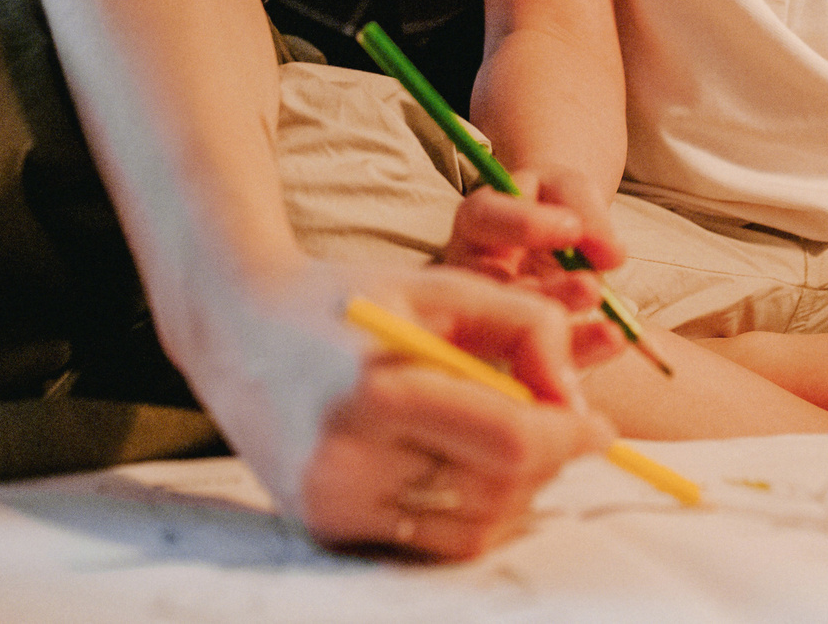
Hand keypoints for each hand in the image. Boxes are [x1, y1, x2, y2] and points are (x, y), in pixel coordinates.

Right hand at [194, 260, 616, 559]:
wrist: (231, 325)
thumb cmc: (342, 298)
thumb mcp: (436, 286)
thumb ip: (523, 325)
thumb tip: (576, 398)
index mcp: (374, 391)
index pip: (506, 439)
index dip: (566, 436)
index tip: (596, 423)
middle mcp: (345, 459)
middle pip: (495, 490)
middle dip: (548, 464)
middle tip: (566, 433)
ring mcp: (330, 502)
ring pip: (469, 527)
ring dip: (516, 494)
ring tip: (520, 447)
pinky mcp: (322, 526)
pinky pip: (427, 542)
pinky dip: (470, 513)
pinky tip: (474, 469)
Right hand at [441, 166, 629, 340]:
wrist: (557, 232)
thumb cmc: (555, 204)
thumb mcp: (568, 189)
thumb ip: (585, 209)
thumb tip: (611, 255)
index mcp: (478, 221)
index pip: (484, 219)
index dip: (524, 224)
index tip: (572, 227)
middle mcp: (473, 270)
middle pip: (496, 287)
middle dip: (545, 291)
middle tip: (591, 287)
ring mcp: (489, 313)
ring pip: (516, 332)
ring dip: (563, 333)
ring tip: (611, 331)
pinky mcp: (512, 346)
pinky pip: (540, 358)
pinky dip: (578, 353)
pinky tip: (609, 344)